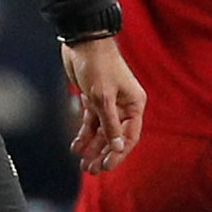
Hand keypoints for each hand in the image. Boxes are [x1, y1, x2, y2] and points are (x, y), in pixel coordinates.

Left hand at [58, 34, 145, 172]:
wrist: (82, 42)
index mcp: (134, 104)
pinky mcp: (94, 100)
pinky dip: (84, 135)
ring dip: (93, 148)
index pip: (130, 136)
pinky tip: (76, 147)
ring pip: (102, 132)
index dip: (119, 154)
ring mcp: (109, 103)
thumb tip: (117, 148)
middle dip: (104, 154)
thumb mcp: (103, 98)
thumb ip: (110, 124)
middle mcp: (124, 105)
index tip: (107, 166)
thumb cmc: (98, 66)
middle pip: (115, 137)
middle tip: (92, 170)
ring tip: (83, 164)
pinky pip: (91, 123)